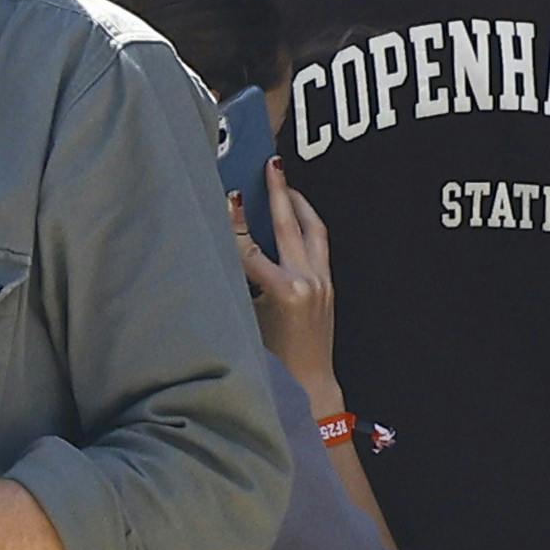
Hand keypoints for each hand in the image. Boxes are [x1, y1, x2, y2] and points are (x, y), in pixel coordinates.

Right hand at [236, 160, 338, 408]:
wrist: (309, 384)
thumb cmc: (271, 362)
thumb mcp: (245, 320)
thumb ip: (236, 283)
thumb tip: (221, 250)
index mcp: (284, 292)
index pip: (250, 247)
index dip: (234, 221)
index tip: (227, 195)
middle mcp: (307, 282)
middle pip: (289, 226)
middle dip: (278, 192)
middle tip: (270, 165)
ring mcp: (322, 283)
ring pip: (313, 230)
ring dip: (299, 203)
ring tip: (286, 182)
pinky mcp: (329, 286)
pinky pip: (320, 244)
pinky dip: (308, 224)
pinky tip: (298, 215)